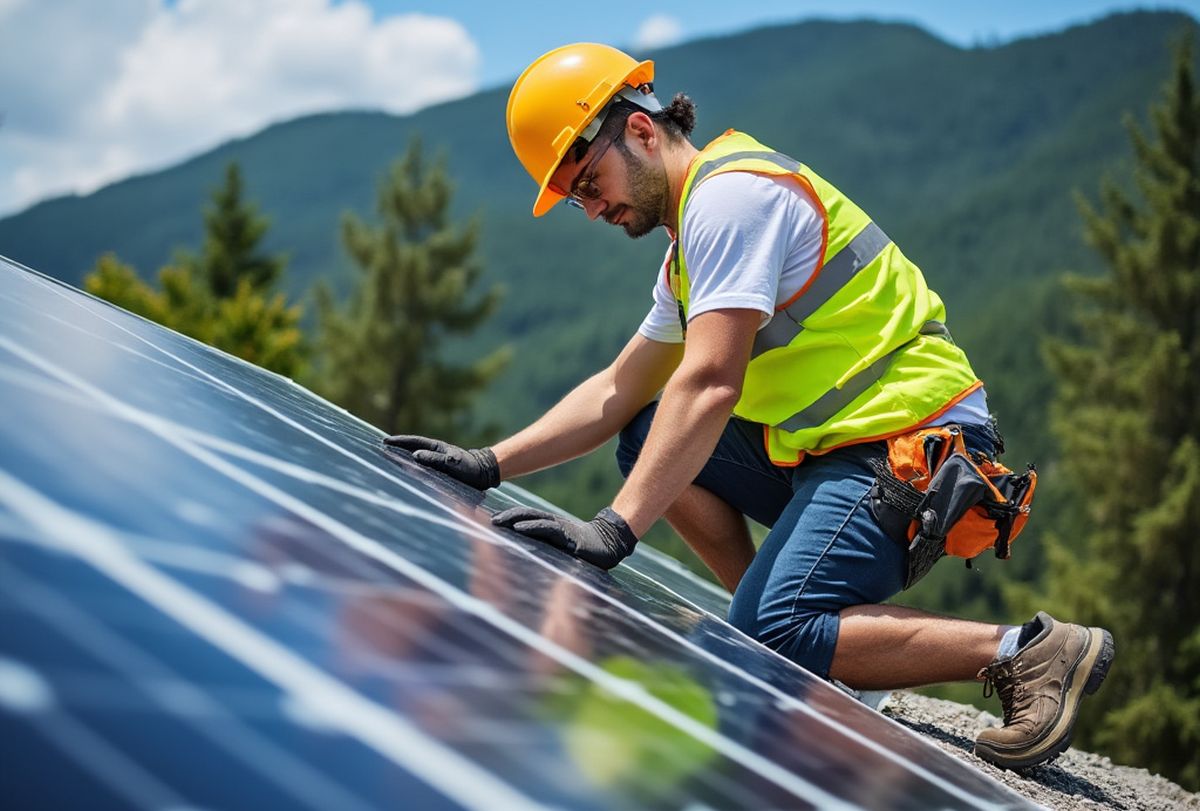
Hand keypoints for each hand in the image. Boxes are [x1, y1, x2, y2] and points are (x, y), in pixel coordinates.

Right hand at [383, 435, 500, 489]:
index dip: (399, 442)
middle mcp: (435, 453)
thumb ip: (435, 460)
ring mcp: (437, 461)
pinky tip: (405, 474)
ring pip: (415, 458)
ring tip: (388, 460)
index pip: (414, 442)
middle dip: (397, 448)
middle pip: (411, 448)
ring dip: (402, 458)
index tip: (385, 441)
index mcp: (437, 448)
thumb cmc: (470, 468)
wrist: (485, 473)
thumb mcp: (452, 464)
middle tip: (381, 448)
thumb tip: (415, 455)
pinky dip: (411, 469)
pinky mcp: (439, 471)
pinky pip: (421, 468)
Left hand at [491, 506, 637, 569]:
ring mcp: (561, 528)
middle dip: (506, 516)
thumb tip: (526, 555)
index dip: (509, 517)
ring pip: (533, 519)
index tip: (491, 520)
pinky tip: (518, 528)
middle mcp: (553, 524)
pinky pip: (547, 529)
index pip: (526, 518)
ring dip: (513, 519)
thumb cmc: (585, 550)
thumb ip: (547, 548)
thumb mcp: (562, 548)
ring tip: (498, 522)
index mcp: (550, 526)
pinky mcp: (568, 536)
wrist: (610, 545)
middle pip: (525, 515)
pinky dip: (531, 527)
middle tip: (489, 520)